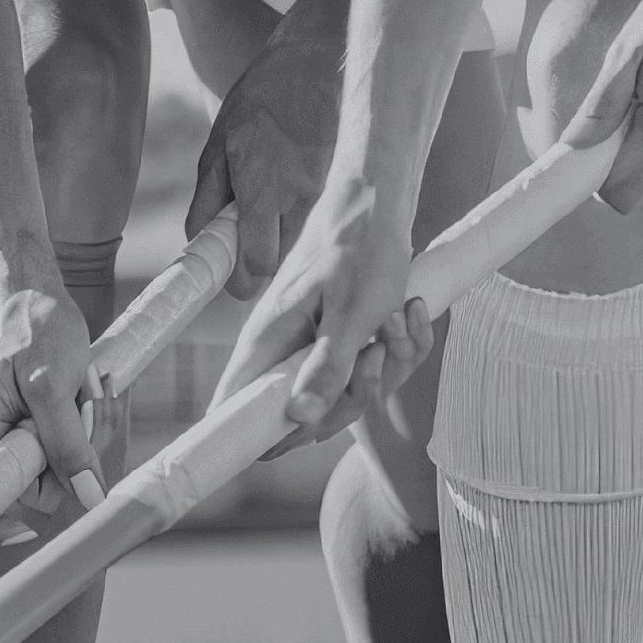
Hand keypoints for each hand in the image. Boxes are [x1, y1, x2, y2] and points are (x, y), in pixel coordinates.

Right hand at [0, 280, 103, 528]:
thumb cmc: (32, 327)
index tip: (24, 533)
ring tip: (83, 389)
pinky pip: (68, 453)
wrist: (33, 293)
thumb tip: (88, 496)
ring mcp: (12, 443)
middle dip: (67, 465)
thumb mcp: (53, 386)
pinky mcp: (34, 434)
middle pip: (29, 499)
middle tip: (78, 411)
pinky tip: (86, 393)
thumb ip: (67, 443)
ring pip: (58, 475)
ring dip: (86, 437)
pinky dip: (87, 428)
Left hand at [187, 25, 342, 294]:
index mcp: (263, 193)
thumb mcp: (219, 146)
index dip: (244, 280)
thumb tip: (200, 243)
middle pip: (285, 267)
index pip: (256, 269)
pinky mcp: (351, 188)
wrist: (320, 61)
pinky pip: (330, 224)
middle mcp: (301, 201)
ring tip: (282, 210)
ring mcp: (331, 196)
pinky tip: (308, 191)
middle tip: (256, 240)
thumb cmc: (262, 101)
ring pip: (309, 249)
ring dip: (292, 242)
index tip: (238, 277)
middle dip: (267, 262)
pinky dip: (317, 221)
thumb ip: (207, 201)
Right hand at [215, 178, 436, 446]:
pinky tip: (408, 316)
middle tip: (372, 354)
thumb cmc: (361, 249)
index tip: (304, 434)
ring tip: (393, 324)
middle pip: (302, 421)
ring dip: (381, 370)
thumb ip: (326, 369)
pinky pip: (368, 375)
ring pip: (342, 399)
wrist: (379, 205)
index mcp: (267, 343)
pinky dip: (398, 351)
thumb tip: (299, 419)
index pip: (234, 410)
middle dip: (349, 401)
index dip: (261, 437)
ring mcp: (311, 348)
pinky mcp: (339, 344)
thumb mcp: (351, 313)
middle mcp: (283, 351)